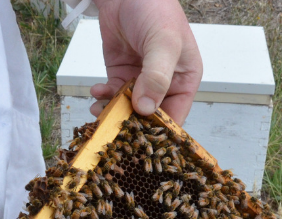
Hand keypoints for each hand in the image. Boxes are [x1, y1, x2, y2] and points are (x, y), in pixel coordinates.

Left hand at [89, 0, 202, 124]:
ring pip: (128, 109)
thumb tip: (146, 109)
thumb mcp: (162, 43)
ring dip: (112, 112)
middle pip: (149, 117)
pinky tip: (96, 91)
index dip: (159, 132)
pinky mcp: (121, 74)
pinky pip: (113, 95)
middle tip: (112, 131)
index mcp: (184, 79)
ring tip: (99, 111)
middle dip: (131, 125)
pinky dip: (103, 98)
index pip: (176, 115)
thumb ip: (156, 76)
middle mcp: (165, 84)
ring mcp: (141, 80)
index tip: (140, 143)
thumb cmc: (154, 10)